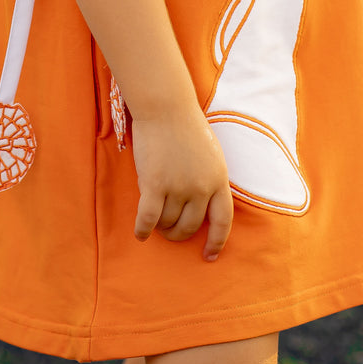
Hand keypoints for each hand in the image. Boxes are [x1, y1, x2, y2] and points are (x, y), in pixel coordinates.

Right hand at [131, 105, 233, 260]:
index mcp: (219, 179)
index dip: (217, 241)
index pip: (223, 221)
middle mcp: (201, 188)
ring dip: (160, 227)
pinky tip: (140, 233)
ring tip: (154, 221)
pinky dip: (143, 230)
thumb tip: (201, 206)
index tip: (210, 255)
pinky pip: (148, 219)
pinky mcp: (154, 185)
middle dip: (178, 234)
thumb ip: (210, 180)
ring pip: (167, 222)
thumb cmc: (187, 127)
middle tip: (169, 232)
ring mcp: (178, 187)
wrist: (166, 108)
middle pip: (190, 226)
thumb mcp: (211, 155)